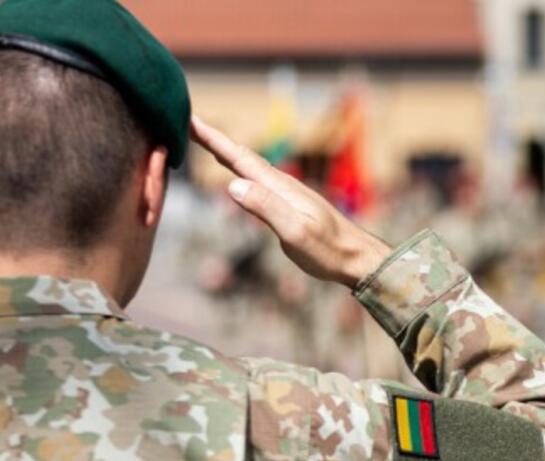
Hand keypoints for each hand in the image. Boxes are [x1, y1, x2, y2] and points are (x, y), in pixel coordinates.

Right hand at [190, 116, 391, 287]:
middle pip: (242, 157)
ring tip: (205, 141)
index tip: (190, 119)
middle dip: (214, 140)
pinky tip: (237, 174)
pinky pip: (257, 181)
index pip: (240, 158)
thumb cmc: (328, 250)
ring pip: (249, 167)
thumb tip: (233, 184)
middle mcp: (282, 184)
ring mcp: (286, 194)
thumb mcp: (295, 232)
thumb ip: (266, 208)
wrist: (356, 258)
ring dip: (226, 153)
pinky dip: (240, 171)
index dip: (214, 139)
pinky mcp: (289, 205)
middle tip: (188, 122)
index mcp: (279, 187)